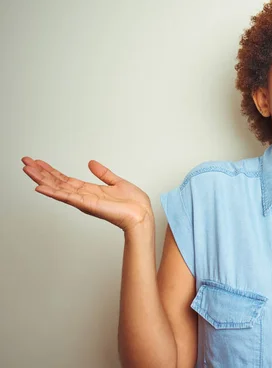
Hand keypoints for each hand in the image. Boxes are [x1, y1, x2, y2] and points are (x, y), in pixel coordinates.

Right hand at [22, 157, 153, 231]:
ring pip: (58, 188)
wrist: (142, 214)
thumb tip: (92, 163)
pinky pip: (68, 197)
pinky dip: (53, 192)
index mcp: (89, 190)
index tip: (38, 162)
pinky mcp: (88, 205)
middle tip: (25, 162)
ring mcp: (84, 201)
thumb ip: (103, 173)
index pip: (65, 179)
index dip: (51, 171)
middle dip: (40, 172)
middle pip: (57, 182)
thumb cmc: (133, 204)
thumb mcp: (116, 182)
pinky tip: (41, 187)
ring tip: (27, 169)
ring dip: (42, 179)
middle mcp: (83, 196)